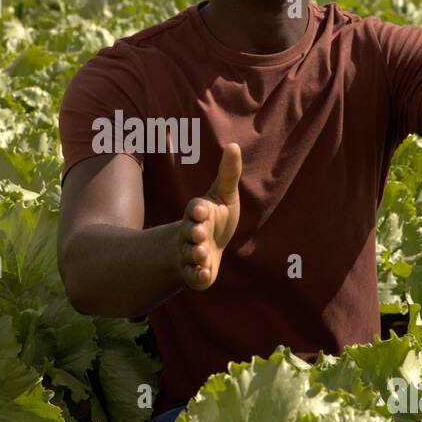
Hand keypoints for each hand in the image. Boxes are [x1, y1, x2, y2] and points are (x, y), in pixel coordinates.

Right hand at [179, 142, 240, 289]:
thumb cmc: (216, 218)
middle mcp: (191, 233)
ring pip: (189, 254)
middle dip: (193, 233)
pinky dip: (197, 276)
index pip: (195, 210)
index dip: (198, 210)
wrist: (207, 249)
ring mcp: (190, 253)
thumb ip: (228, 174)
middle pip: (188, 232)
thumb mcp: (223, 196)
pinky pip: (193, 275)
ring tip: (202, 254)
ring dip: (195, 254)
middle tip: (198, 234)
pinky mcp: (195, 272)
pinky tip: (204, 275)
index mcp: (198, 214)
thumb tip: (233, 145)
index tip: (202, 209)